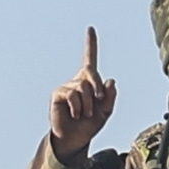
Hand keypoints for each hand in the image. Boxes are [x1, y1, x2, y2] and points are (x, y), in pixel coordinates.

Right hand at [49, 26, 113, 156]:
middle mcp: (77, 81)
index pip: (90, 59)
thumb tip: (110, 81)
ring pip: (84, 87)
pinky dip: (78, 107)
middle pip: (91, 73)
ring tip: (84, 114)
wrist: (75, 139)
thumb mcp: (106, 112)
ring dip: (88, 104)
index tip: (90, 29)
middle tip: (97, 103)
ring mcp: (67, 87)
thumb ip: (110, 97)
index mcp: (89, 82)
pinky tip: (75, 114)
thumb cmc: (90, 125)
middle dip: (97, 88)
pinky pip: (72, 95)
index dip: (90, 44)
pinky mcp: (58, 94)